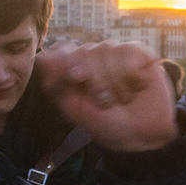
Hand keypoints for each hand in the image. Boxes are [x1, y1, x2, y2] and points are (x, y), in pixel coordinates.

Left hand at [34, 43, 180, 154]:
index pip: (61, 50)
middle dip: (95, 81)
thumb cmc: (108, 125)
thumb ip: (59, 84)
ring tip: (123, 99)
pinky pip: (129, 50)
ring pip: (107, 48)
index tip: (74, 78)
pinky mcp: (139, 54)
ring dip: (115, 81)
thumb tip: (41, 58)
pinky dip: (132, 74)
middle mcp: (93, 58)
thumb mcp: (76, 110)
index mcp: (73, 70)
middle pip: (84, 50)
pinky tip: (137, 87)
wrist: (144, 136)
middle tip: (105, 102)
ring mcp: (116, 54)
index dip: (66, 61)